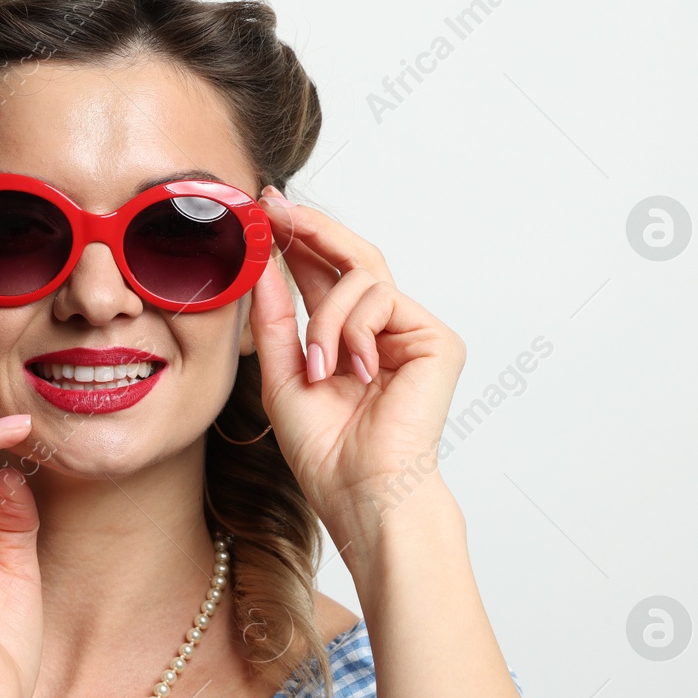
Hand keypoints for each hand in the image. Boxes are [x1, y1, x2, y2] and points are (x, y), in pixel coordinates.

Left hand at [246, 188, 465, 530]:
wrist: (360, 491)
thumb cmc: (324, 450)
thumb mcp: (281, 374)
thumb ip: (275, 317)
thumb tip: (262, 261)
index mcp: (347, 339)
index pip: (322, 276)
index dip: (297, 240)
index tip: (265, 210)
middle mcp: (383, 331)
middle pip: (352, 257)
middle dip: (310, 228)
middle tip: (274, 207)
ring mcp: (411, 333)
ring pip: (359, 277)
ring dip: (324, 318)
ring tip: (317, 367)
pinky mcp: (436, 340)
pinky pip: (382, 298)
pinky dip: (352, 330)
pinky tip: (350, 370)